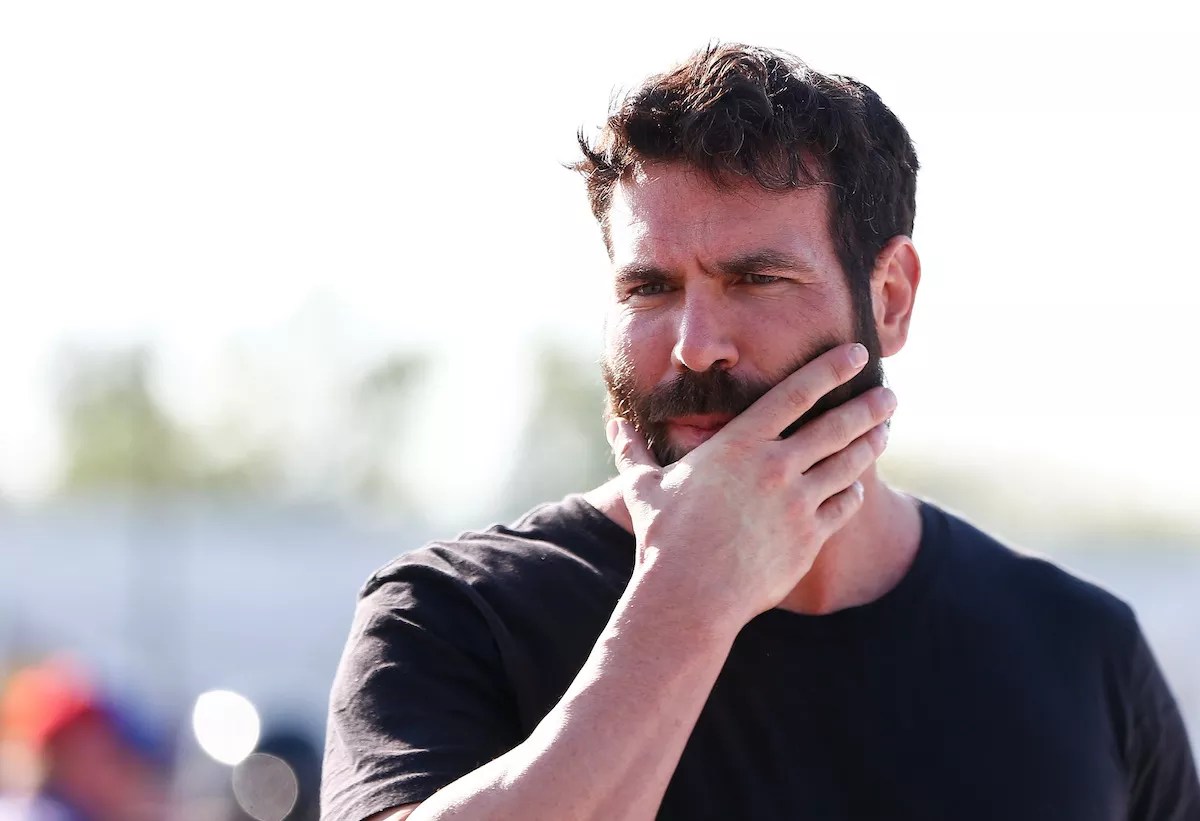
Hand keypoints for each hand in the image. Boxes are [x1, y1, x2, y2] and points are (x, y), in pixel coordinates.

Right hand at [606, 343, 894, 628]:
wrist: (690, 595)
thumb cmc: (663, 539)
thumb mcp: (644, 488)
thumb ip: (632, 450)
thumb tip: (612, 424)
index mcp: (740, 444)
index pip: (797, 393)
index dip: (831, 369)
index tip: (856, 354)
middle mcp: (775, 467)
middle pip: (836, 425)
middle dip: (869, 405)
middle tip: (890, 394)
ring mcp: (797, 504)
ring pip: (849, 464)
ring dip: (870, 443)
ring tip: (884, 430)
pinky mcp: (809, 538)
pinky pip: (843, 506)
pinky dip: (853, 491)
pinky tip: (856, 484)